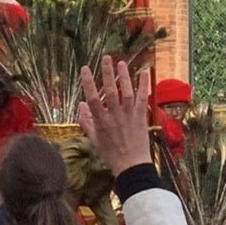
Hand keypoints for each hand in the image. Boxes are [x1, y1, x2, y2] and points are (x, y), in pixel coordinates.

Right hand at [77, 57, 153, 176]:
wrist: (131, 166)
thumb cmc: (110, 153)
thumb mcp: (94, 139)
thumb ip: (86, 121)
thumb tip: (80, 105)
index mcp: (100, 120)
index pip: (92, 97)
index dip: (88, 82)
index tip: (85, 68)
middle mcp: (114, 115)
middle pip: (109, 91)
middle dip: (107, 73)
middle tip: (106, 58)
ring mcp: (128, 115)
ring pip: (125, 92)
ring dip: (124, 76)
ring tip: (121, 63)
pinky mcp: (141, 117)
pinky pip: (142, 99)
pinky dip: (144, 85)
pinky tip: (145, 73)